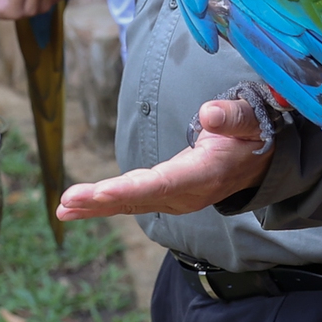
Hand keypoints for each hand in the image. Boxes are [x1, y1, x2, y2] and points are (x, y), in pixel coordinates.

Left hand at [57, 99, 271, 220]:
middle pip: (139, 198)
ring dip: (95, 206)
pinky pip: (130, 201)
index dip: (132, 189)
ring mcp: (174, 199)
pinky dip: (102, 204)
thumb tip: (208, 113)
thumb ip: (233, 117)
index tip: (102, 192)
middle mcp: (186, 194)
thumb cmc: (252, 134)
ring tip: (62, 208)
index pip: (165, 183)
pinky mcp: (164, 196)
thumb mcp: (252, 121)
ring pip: (130, 203)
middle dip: (101, 201)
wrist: (258, 162)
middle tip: (67, 201)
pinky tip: (74, 208)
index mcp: (205, 174)